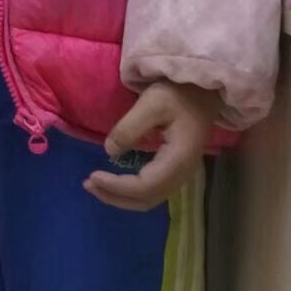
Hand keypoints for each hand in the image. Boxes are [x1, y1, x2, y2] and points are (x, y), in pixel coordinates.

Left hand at [84, 80, 219, 211]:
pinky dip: (132, 191)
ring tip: (96, 185)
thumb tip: (110, 152)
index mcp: (179, 160)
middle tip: (88, 184)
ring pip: (150, 198)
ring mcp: (182, 174)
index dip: (117, 186)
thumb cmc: (178, 94)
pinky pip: (154, 190)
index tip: (93, 175)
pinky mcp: (177, 169)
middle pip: (147, 199)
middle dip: (115, 197)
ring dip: (122, 197)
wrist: (203, 91)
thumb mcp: (150, 104)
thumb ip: (129, 129)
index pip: (145, 186)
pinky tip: (116, 182)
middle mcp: (183, 174)